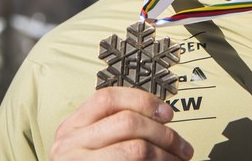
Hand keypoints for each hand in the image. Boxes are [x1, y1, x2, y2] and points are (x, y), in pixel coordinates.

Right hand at [50, 87, 193, 159]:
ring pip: (135, 149)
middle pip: (128, 122)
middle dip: (163, 133)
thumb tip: (161, 116)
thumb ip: (114, 125)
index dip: (143, 101)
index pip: (109, 98)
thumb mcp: (89, 142)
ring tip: (177, 160)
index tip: (167, 113)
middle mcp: (69, 143)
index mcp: (72, 125)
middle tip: (182, 146)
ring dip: (165, 155)